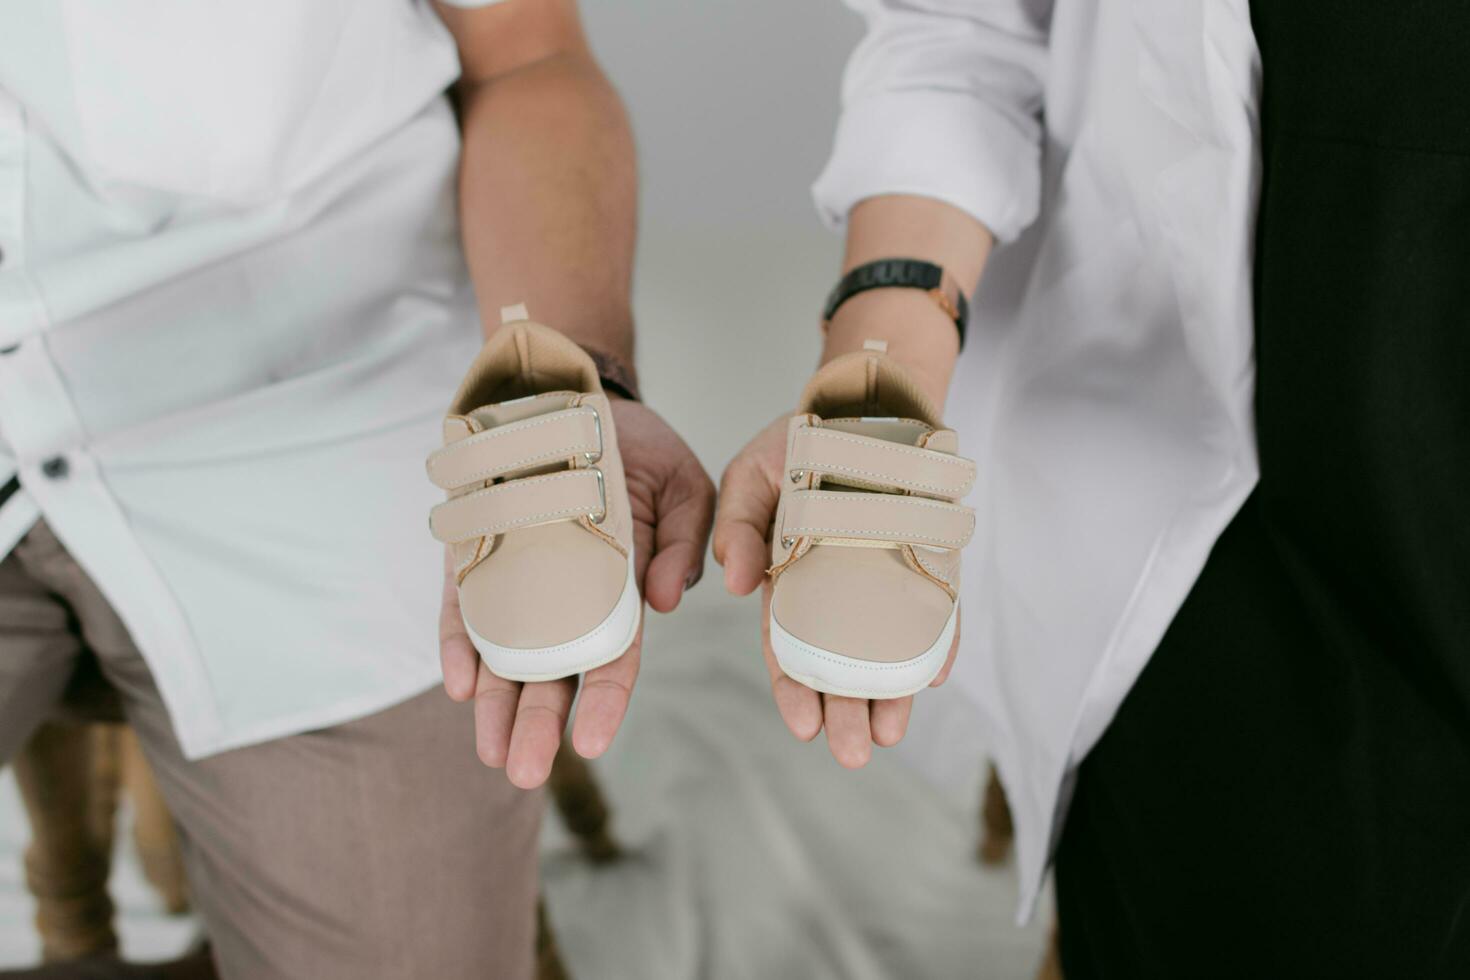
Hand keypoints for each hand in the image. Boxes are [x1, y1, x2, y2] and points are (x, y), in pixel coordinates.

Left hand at [439, 399, 714, 787]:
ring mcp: (517, 577)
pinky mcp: (475, 553)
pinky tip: (458, 681)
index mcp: (621, 589)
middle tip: (524, 774)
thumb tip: (663, 602)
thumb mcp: (686, 485)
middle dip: (539, 725)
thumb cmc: (638, 448)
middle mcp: (565, 596)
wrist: (576, 397)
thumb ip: (685, 542)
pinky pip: (464, 604)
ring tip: (489, 752)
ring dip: (496, 703)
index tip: (593, 742)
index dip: (604, 700)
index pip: (614, 656)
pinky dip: (460, 641)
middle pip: (552, 671)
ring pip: (504, 653)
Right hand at [713, 415, 958, 768]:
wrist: (862, 402)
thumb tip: (733, 582)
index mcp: (790, 577)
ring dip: (889, 694)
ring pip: (888, 647)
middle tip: (853, 753)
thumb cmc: (799, 442)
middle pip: (841, 662)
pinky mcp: (928, 558)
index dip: (794, 687)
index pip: (789, 646)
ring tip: (890, 734)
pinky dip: (938, 641)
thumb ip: (736, 525)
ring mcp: (886, 575)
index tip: (804, 725)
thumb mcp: (749, 475)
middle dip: (846, 710)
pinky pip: (937, 606)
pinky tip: (934, 675)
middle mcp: (839, 588)